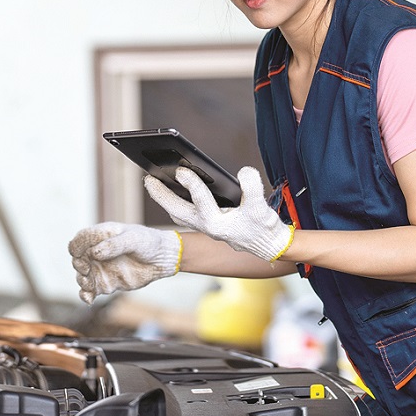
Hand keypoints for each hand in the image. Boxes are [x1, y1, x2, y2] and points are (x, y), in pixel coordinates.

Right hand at [68, 222, 181, 304]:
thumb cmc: (149, 242)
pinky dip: (86, 295)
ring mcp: (101, 268)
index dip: (76, 247)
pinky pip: (91, 291)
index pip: (81, 239)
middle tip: (86, 270)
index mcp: (102, 236)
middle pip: (78, 258)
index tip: (80, 255)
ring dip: (81, 280)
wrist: (162, 259)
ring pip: (82, 275)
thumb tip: (94, 253)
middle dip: (78, 265)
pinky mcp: (106, 282)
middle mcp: (98, 252)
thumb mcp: (133, 239)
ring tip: (88, 285)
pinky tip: (89, 299)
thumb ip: (114, 245)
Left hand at [144, 166, 293, 262]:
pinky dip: (174, 202)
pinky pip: (184, 212)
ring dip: (164, 199)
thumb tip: (244, 171)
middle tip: (147, 178)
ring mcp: (204, 226)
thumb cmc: (264, 227)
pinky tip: (171, 188)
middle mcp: (207, 226)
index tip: (181, 170)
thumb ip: (254, 188)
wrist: (268, 245)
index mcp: (217, 224)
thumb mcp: (262, 207)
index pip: (201, 201)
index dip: (192, 184)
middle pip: (177, 210)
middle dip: (161, 195)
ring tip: (152, 182)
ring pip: (177, 213)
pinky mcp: (207, 223)